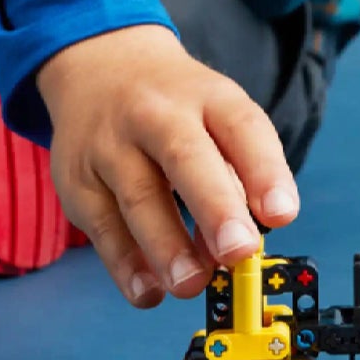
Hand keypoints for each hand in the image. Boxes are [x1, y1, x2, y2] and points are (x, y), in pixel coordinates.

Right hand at [37, 24, 298, 309]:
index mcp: (205, 96)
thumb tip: (241, 251)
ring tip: (192, 284)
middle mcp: (154, 113)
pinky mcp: (77, 179)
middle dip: (214, 206)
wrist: (99, 67)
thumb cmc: (175, 108)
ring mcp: (110, 144)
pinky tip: (150, 292)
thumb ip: (236, 175)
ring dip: (167, 247)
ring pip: (138, 196)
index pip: (241, 125)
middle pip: (184, 155)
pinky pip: (102, 227)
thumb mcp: (215, 114)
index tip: (282, 214)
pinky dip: (126, 264)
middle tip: (238, 252)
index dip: (264, 170)